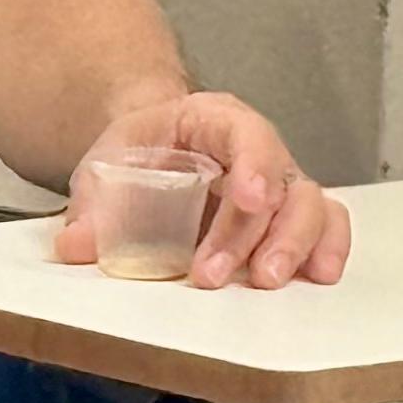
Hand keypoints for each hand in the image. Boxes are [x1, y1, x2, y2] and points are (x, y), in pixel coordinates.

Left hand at [51, 90, 350, 289]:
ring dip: (293, 247)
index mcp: (215, 120)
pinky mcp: (288, 219)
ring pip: (312, 207)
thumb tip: (77, 245)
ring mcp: (280, 186)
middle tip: (218, 271)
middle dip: (258, 231)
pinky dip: (324, 251)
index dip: (255, 165)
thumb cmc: (140, 156)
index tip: (249, 199)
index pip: (249, 133)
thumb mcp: (107, 167)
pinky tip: (314, 278)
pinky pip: (325, 228)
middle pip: (282, 182)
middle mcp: (259, 150)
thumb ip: (94, 206)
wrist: (152, 155)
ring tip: (262, 282)